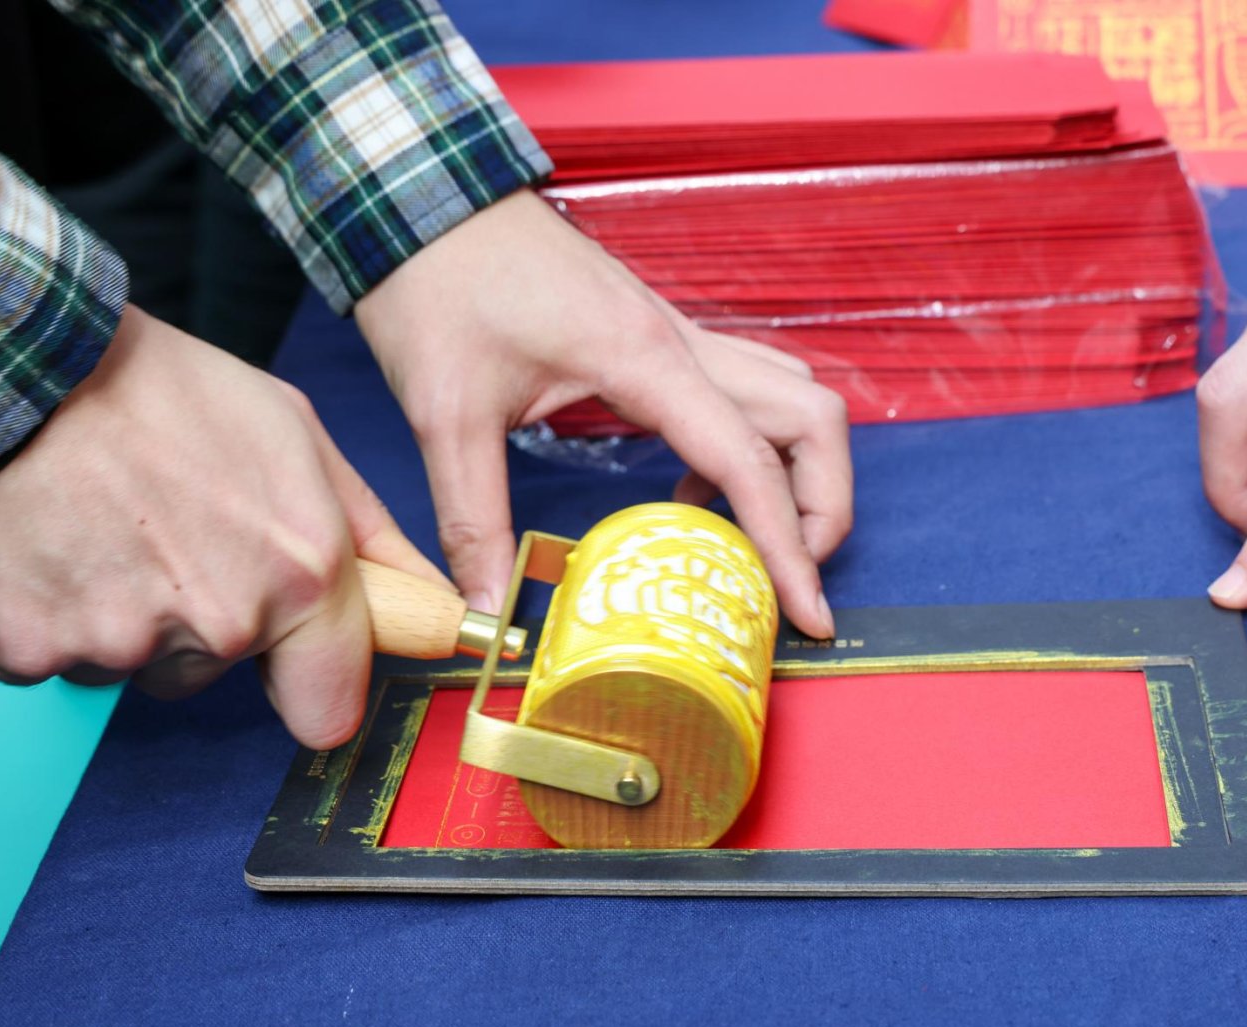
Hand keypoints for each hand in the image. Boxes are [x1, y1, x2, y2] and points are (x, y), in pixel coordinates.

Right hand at [0, 307, 448, 746]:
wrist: (10, 367)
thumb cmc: (154, 388)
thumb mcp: (295, 434)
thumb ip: (370, 533)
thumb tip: (437, 600)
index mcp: (298, 575)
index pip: (330, 709)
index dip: (315, 685)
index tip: (303, 667)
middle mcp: (219, 622)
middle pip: (222, 669)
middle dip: (207, 619)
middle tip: (172, 531)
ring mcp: (121, 643)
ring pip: (139, 661)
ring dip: (129, 614)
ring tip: (105, 523)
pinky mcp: (30, 650)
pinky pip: (55, 655)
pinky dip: (53, 612)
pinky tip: (51, 542)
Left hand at [353, 189, 850, 636]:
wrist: (423, 194)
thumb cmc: (436, 284)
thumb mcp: (445, 414)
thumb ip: (474, 519)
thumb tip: (488, 610)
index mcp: (646, 360)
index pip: (752, 462)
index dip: (790, 546)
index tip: (809, 613)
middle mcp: (682, 343)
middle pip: (813, 420)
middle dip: (823, 506)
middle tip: (789, 576)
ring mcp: (678, 333)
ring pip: (793, 396)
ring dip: (801, 471)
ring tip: (755, 542)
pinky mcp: (658, 335)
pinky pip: (746, 391)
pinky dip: (749, 448)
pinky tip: (692, 492)